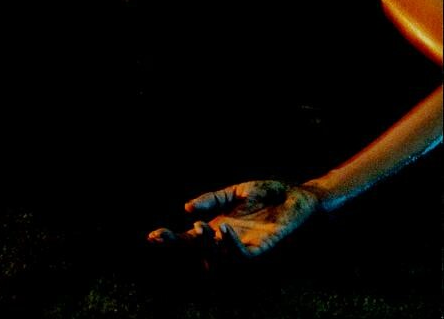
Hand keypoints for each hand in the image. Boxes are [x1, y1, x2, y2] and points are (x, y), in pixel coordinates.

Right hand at [148, 179, 320, 257]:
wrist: (298, 197)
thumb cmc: (268, 195)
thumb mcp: (234, 192)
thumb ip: (211, 199)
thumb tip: (187, 208)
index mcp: (217, 226)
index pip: (189, 239)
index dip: (170, 240)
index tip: (151, 237)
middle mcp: (227, 241)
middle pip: (198, 251)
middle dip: (180, 245)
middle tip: (165, 235)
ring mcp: (244, 246)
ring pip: (218, 258)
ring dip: (206, 244)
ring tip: (200, 226)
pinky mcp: (263, 248)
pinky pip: (244, 256)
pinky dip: (231, 246)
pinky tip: (224, 229)